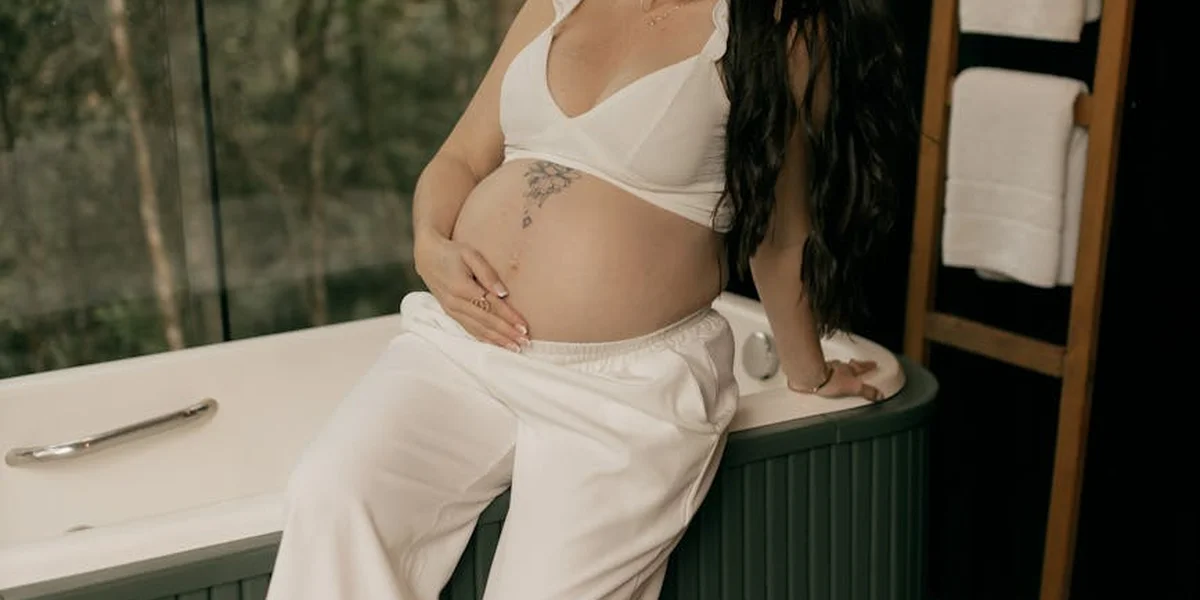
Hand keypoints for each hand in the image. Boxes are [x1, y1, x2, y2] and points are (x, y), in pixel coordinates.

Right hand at [414, 232, 529, 351]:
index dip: (509, 317)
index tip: (524, 327)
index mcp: (462, 287)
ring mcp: (452, 310)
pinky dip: (483, 339)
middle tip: (525, 343)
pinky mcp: (450, 313)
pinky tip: (496, 344)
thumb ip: (487, 273)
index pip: (491, 305)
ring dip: (497, 340)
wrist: (427, 257)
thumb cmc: (452, 253)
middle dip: (507, 333)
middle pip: (486, 321)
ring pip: (478, 329)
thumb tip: (503, 293)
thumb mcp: (470, 254)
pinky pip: (469, 329)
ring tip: (514, 348)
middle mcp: (456, 302)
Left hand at [788, 359, 881, 401]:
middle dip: (854, 365)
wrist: (810, 378)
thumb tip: (879, 395)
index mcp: (849, 370)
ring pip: (835, 367)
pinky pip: (822, 371)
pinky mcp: (815, 373)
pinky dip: (825, 373)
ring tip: (840, 373)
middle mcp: (837, 367)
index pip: (862, 367)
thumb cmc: (829, 380)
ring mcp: (826, 368)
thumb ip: (866, 392)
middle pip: (848, 365)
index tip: (873, 364)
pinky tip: (823, 378)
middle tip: (857, 364)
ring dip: (839, 369)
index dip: (868, 366)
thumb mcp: (853, 388)